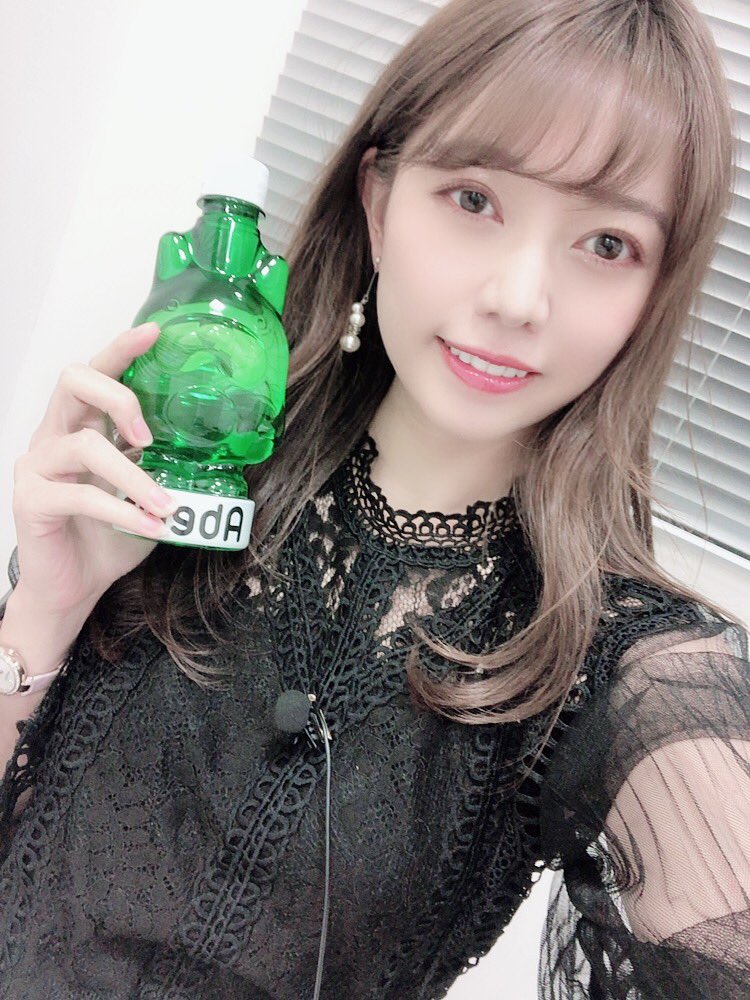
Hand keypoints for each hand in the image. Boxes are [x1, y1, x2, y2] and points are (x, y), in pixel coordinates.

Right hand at [11, 322, 177, 616]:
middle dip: (119, 396)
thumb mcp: (146, 493)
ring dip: (134, 476)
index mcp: (82, 425)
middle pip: (74, 382)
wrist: (76, 586)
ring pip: (85, 444)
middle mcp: (54, 435)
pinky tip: (149, 526)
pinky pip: (81, 495)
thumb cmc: (108, 536)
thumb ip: (163, 466)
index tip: (155, 332)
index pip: (96, 372)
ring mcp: (38, 465)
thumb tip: (214, 449)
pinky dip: (122, 511)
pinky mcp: (31, 499)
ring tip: (167, 505)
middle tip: (150, 435)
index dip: (121, 349)